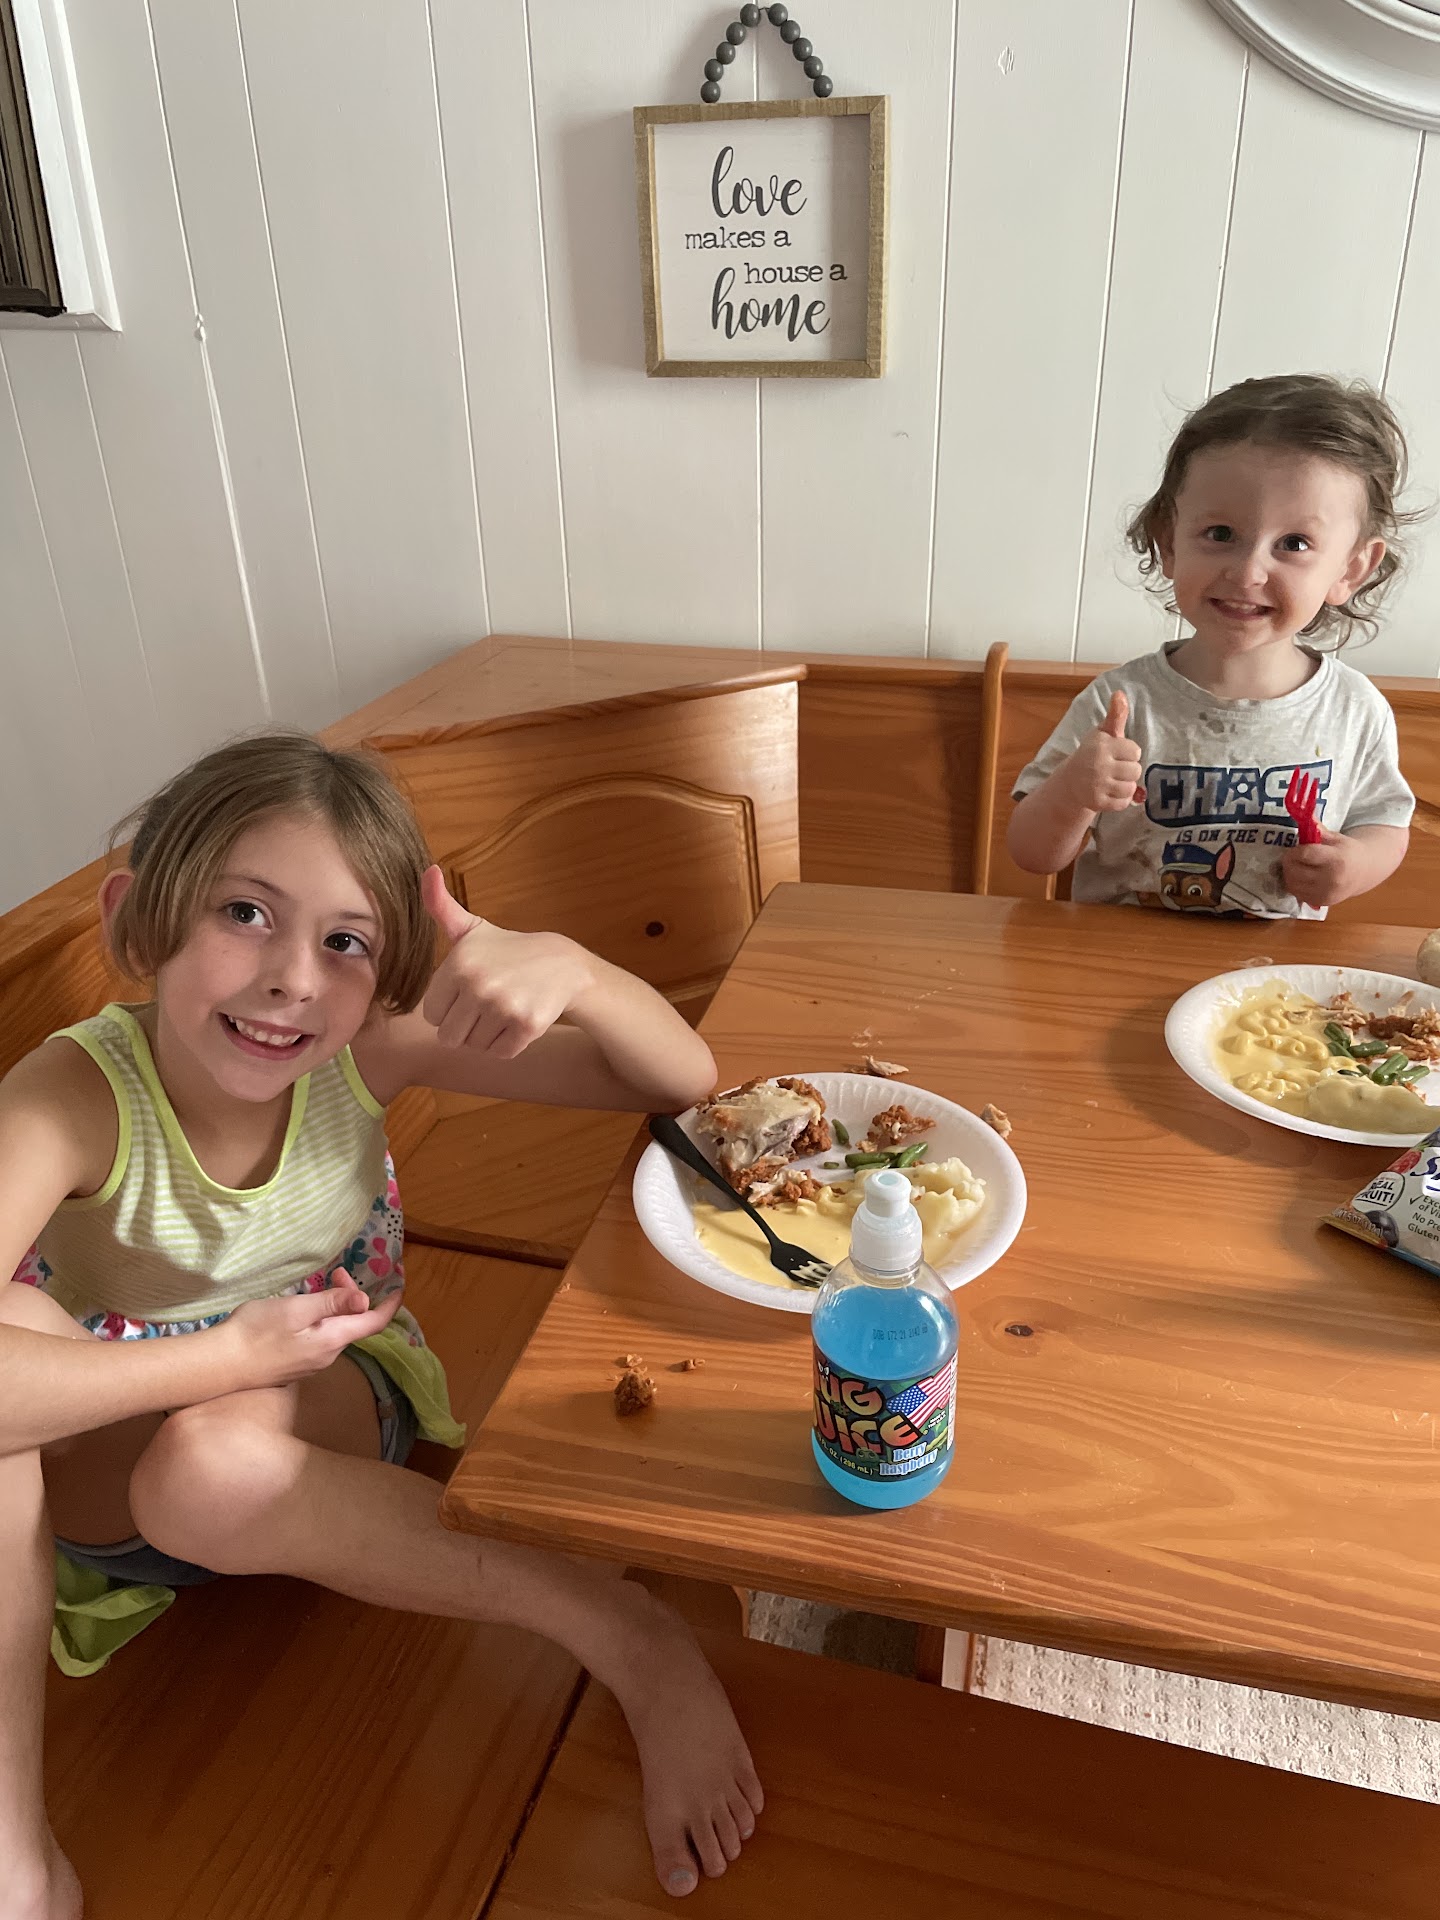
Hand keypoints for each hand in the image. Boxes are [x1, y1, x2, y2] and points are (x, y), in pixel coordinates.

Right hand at [217, 1272, 400, 1390]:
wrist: (218, 1365)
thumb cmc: (256, 1331)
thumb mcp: (296, 1309)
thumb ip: (332, 1304)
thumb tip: (365, 1299)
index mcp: (332, 1340)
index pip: (373, 1323)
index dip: (390, 1305)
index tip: (399, 1286)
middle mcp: (327, 1356)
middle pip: (353, 1325)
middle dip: (353, 1297)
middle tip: (336, 1273)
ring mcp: (310, 1364)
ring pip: (335, 1331)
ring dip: (336, 1307)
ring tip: (321, 1285)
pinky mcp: (294, 1365)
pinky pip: (319, 1339)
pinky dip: (322, 1319)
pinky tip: (304, 1309)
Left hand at [420, 866, 596, 1057]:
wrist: (562, 964)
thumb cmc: (508, 950)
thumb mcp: (472, 928)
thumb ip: (441, 906)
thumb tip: (428, 870)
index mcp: (458, 964)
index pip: (431, 1013)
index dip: (449, 1007)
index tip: (468, 991)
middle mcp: (478, 985)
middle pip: (449, 1035)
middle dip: (464, 1026)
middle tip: (485, 1005)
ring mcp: (504, 1007)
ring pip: (473, 1046)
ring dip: (485, 1035)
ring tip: (502, 1010)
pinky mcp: (527, 1027)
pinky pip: (499, 1053)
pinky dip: (507, 1044)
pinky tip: (516, 1020)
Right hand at [1059, 691, 1144, 814]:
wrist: (1070, 782)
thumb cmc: (1092, 753)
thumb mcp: (1102, 733)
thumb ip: (1116, 715)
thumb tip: (1119, 693)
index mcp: (1102, 745)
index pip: (1136, 752)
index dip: (1128, 753)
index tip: (1116, 754)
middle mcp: (1098, 765)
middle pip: (1136, 771)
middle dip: (1128, 770)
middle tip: (1114, 769)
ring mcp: (1097, 785)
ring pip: (1131, 788)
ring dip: (1125, 786)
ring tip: (1112, 781)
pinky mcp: (1097, 803)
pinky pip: (1123, 803)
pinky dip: (1120, 800)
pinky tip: (1109, 792)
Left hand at [1283, 827, 1358, 908]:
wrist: (1364, 871)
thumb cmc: (1347, 851)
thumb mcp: (1335, 837)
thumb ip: (1317, 829)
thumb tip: (1303, 812)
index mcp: (1337, 859)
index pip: (1305, 854)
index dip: (1295, 851)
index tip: (1296, 849)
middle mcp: (1331, 879)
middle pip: (1295, 871)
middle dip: (1290, 862)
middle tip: (1294, 857)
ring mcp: (1326, 893)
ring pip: (1292, 884)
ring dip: (1289, 874)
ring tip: (1298, 867)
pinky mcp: (1322, 902)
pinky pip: (1297, 894)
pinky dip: (1295, 885)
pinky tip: (1302, 878)